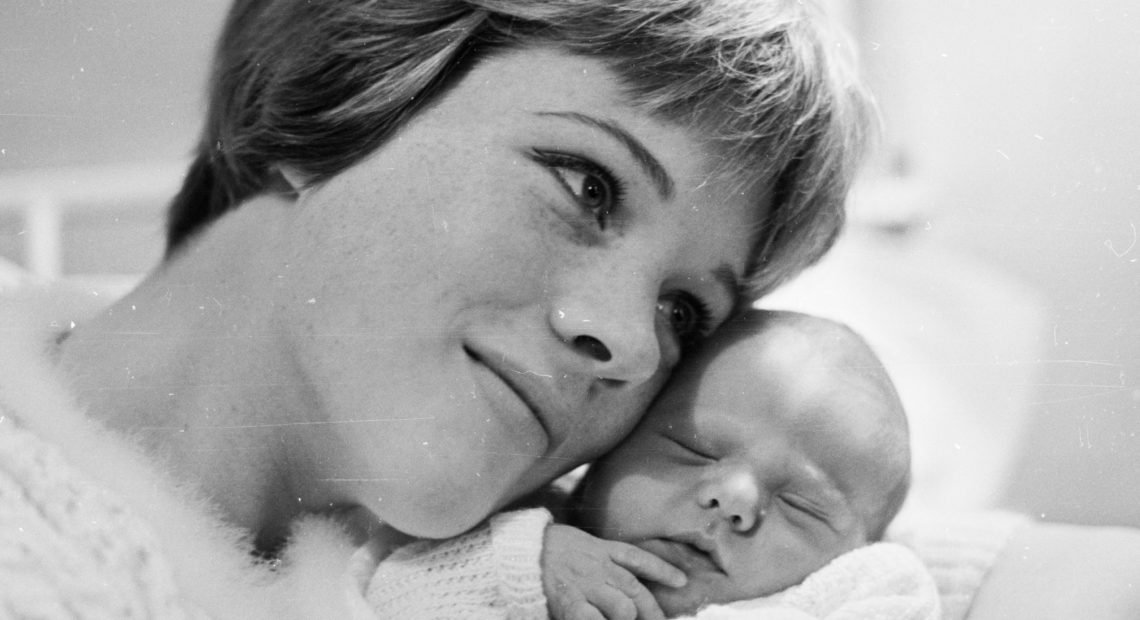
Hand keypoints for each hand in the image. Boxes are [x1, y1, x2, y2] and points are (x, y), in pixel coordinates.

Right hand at [542, 524, 686, 619]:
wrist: (520, 552)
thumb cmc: (550, 549)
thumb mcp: (582, 543)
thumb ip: (605, 557)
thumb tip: (627, 575)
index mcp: (603, 550)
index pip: (640, 559)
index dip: (663, 570)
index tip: (682, 581)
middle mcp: (600, 567)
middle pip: (637, 592)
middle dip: (653, 613)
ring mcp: (587, 586)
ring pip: (624, 608)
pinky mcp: (571, 602)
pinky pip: (593, 619)